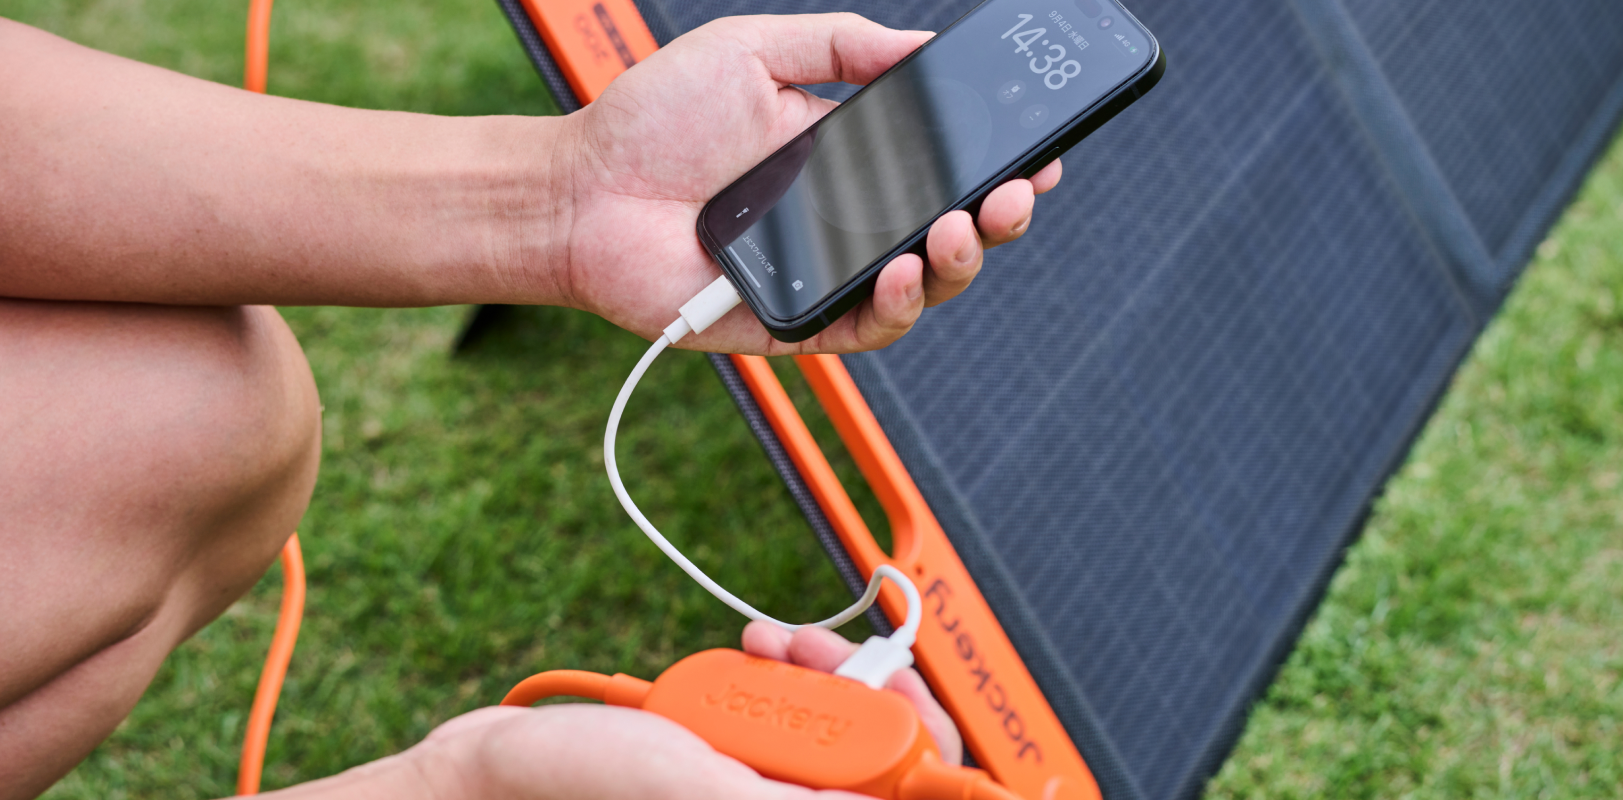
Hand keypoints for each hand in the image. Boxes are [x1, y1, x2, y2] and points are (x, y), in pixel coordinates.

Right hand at [262, 625, 961, 799]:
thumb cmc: (574, 791)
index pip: (904, 798)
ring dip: (820, 672)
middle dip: (866, 691)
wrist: (492, 771)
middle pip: (885, 760)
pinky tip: (754, 648)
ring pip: (841, 728)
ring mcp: (767, 791)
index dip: (925, 751)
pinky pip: (792, 715)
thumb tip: (891, 794)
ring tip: (773, 642)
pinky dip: (783, 674)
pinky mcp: (739, 763)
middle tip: (824, 651)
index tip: (906, 694)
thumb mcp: (698, 787)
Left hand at [553, 13, 1063, 354]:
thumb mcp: (754, 51)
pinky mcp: (796, 324)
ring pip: (924, 286)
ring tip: (958, 226)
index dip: (1000, 163)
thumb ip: (841, 45)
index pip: (946, 167)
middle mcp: (850, 222)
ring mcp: (828, 276)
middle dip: (1000, 215)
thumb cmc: (654, 120)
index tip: (1041, 150)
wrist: (581, 189)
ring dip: (958, 260)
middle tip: (1016, 191)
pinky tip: (902, 272)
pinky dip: (895, 305)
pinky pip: (865, 327)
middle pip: (954, 231)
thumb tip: (924, 47)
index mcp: (852, 159)